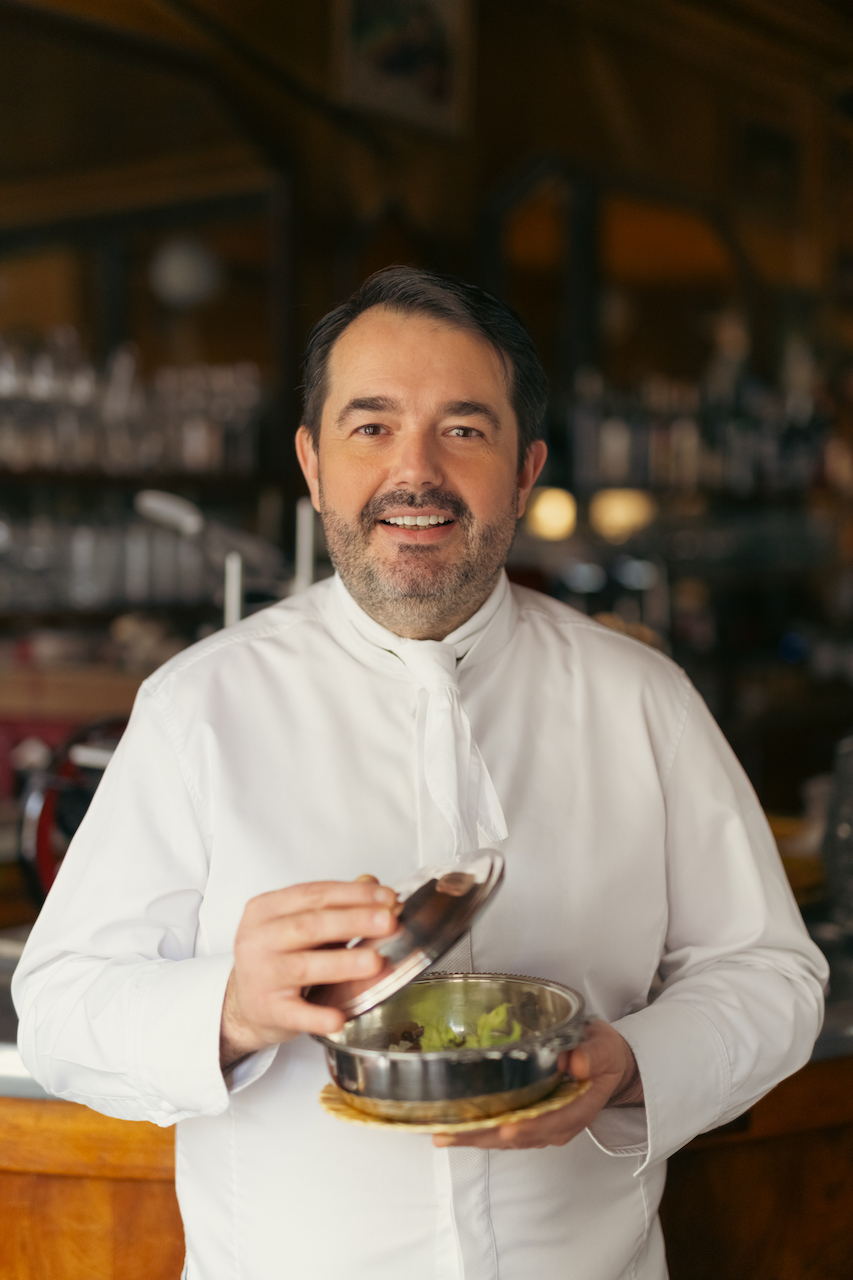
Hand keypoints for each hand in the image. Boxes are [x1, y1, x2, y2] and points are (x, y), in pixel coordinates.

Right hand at [220, 877, 396, 1068]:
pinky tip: (339, 1018)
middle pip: (310, 925)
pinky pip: (294, 1013)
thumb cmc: (278, 958)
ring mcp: (259, 975)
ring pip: (304, 965)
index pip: (314, 894)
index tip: (388, 896)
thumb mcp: (300, 924)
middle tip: (389, 922)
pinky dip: (317, 1017)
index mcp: (265, 909)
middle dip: (354, 921)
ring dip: (343, 963)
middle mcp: (257, 939)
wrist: (243, 1004)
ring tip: (375, 961)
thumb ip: (336, 904)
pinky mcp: (266, 1009)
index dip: (354, 894)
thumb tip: (373, 883)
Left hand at [433, 1020, 642, 1150]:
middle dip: (484, 1137)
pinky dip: (479, 1132)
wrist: (606, 1067)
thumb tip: (577, 1064)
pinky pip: (503, 1133)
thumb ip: (593, 1054)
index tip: (505, 1128)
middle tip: (449, 1133)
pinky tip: (455, 1128)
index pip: (552, 1122)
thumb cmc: (602, 1055)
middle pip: (519, 1136)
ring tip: (442, 1133)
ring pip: (505, 1139)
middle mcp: (559, 1125)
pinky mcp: (531, 1124)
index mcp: (579, 1108)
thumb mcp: (604, 1047)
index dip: (528, 1127)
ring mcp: (543, 1128)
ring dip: (474, 1138)